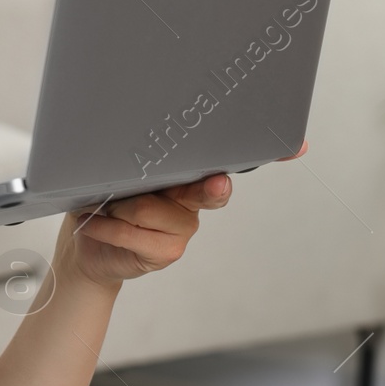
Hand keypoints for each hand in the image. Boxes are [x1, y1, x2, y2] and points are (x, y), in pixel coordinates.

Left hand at [55, 140, 305, 287]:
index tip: (297, 144)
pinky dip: (109, 228)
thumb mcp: (115, 171)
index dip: (272, 150)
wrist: (87, 246)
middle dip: (212, 186)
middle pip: (210, 188)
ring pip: (153, 209)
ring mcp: (185, 227)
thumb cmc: (101, 199)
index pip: (234, 156)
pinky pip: (137, 234)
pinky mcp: (170, 252)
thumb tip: (129, 133)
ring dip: (117, 207)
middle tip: (216, 182)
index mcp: (188, 170)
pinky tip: (98, 225)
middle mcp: (194, 197)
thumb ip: (136, 158)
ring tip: (102, 206)